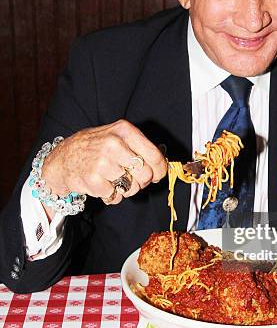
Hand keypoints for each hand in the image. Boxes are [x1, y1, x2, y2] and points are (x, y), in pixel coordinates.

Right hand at [41, 120, 167, 206]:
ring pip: (131, 187)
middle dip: (141, 182)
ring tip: (114, 180)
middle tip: (132, 179)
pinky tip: (103, 186)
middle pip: (145, 174)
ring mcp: (102, 162)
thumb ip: (138, 147)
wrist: (63, 158)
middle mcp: (114, 144)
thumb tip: (162, 165)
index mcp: (124, 130)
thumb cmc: (95, 147)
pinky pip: (115, 196)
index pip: (155, 155)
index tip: (157, 175)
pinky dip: (111, 196)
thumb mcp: (117, 136)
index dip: (159, 170)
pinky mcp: (93, 179)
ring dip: (125, 189)